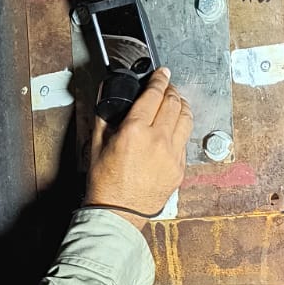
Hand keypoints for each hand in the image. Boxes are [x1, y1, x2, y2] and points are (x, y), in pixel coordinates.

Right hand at [86, 68, 192, 229]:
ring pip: (186, 119)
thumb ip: (104, 116)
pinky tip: (173, 128)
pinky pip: (184, 140)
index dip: (160, 79)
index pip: (154, 95)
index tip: (162, 73)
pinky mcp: (179, 168)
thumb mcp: (97, 144)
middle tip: (166, 88)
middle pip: (174, 103)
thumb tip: (106, 96)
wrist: (119, 211)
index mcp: (135, 131)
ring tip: (175, 103)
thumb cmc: (106, 182)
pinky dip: (180, 129)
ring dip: (181, 106)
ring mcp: (172, 155)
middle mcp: (158, 140)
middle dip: (171, 90)